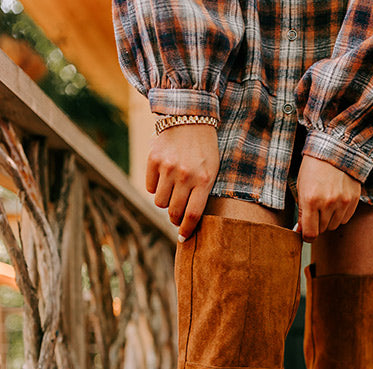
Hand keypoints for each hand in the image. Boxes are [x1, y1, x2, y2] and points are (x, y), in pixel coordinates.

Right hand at [146, 124, 219, 240]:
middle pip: (174, 211)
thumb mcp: (212, 170)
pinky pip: (150, 187)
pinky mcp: (154, 159)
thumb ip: (203, 193)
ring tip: (171, 191)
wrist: (190, 116)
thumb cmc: (204, 149)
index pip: (193, 214)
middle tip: (176, 216)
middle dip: (175, 218)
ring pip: (160, 202)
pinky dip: (155, 188)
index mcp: (204, 180)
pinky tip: (163, 178)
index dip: (187, 230)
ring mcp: (168, 167)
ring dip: (165, 202)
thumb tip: (190, 221)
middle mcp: (185, 175)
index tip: (183, 238)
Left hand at [295, 155, 360, 241]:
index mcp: (310, 200)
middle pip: (322, 230)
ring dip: (329, 219)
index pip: (310, 233)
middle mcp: (327, 203)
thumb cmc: (314, 166)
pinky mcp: (353, 200)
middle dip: (317, 224)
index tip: (306, 234)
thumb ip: (302, 212)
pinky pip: (345, 218)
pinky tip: (336, 201)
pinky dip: (340, 214)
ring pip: (334, 225)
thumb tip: (302, 232)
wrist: (335, 148)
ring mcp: (342, 202)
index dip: (307, 236)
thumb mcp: (301, 187)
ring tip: (326, 203)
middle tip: (315, 210)